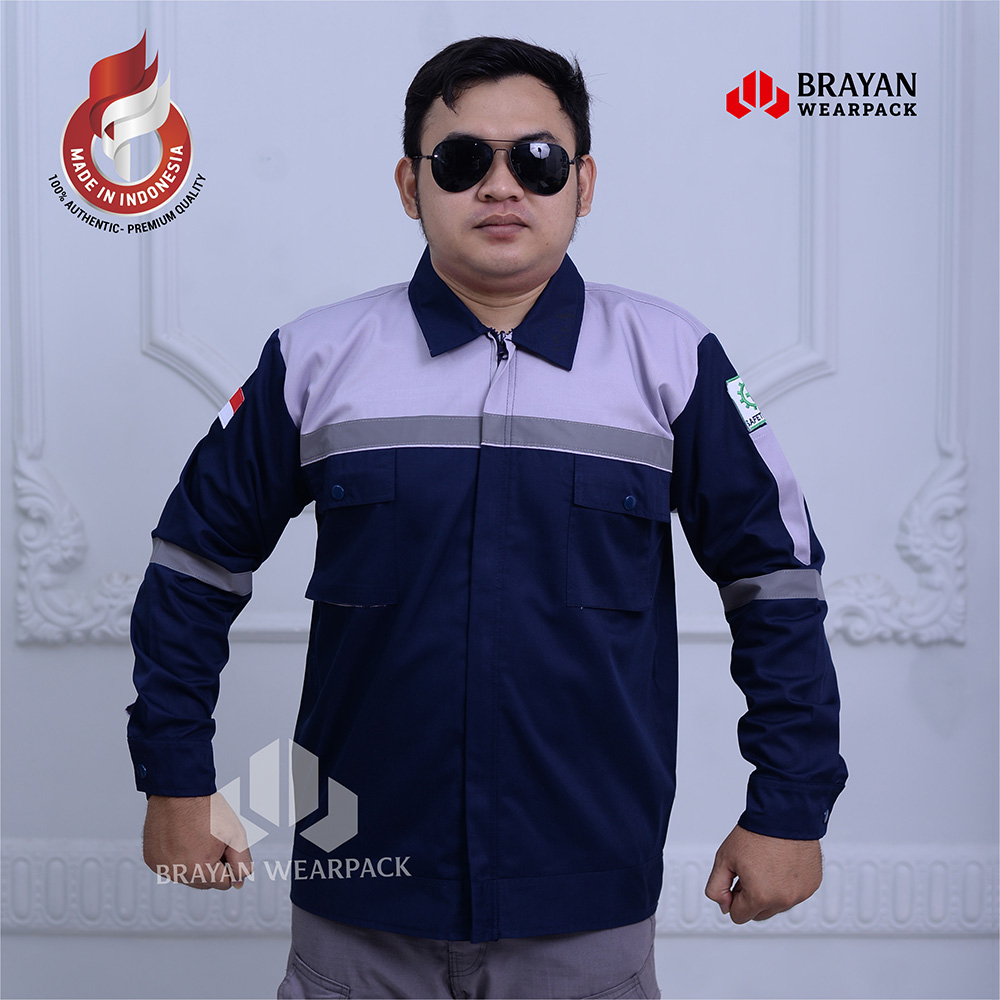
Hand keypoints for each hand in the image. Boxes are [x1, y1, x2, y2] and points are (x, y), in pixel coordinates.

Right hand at [142, 793, 252, 889]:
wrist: (180, 790)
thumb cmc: (206, 809)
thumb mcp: (236, 835)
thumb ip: (242, 862)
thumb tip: (240, 880)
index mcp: (199, 870)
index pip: (224, 883)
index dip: (230, 863)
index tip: (226, 847)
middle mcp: (177, 873)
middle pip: (205, 882)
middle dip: (212, 865)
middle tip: (213, 840)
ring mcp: (162, 867)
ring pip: (186, 876)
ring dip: (194, 863)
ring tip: (197, 837)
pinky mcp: (152, 859)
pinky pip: (170, 866)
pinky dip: (177, 857)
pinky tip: (183, 838)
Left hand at [705, 824, 821, 923]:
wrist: (784, 815)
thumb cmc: (756, 834)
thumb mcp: (723, 859)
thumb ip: (716, 887)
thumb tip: (724, 905)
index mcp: (760, 897)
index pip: (739, 916)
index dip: (732, 899)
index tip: (734, 883)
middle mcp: (783, 900)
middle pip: (759, 913)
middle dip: (751, 897)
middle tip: (749, 871)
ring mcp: (800, 894)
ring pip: (778, 905)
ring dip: (770, 893)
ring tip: (765, 865)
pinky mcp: (812, 885)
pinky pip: (795, 894)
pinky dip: (787, 884)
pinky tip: (781, 864)